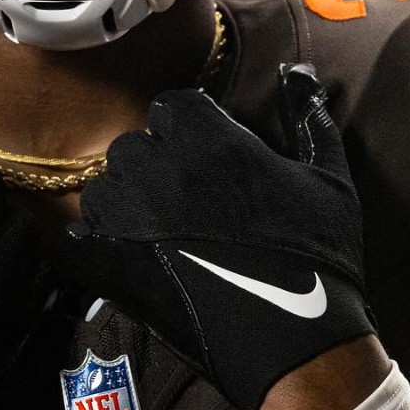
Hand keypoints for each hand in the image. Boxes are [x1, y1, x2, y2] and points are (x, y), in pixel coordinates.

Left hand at [69, 69, 374, 409]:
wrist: (294, 337)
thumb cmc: (317, 255)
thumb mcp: (330, 179)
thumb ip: (309, 118)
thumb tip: (299, 73)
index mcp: (205, 136)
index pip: (171, 105)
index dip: (189, 132)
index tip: (207, 159)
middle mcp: (155, 166)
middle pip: (134, 146)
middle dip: (156, 167)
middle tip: (189, 203)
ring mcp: (125, 216)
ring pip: (104, 189)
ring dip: (126, 205)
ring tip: (162, 236)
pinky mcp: (107, 263)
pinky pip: (80, 236)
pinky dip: (97, 244)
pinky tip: (130, 259)